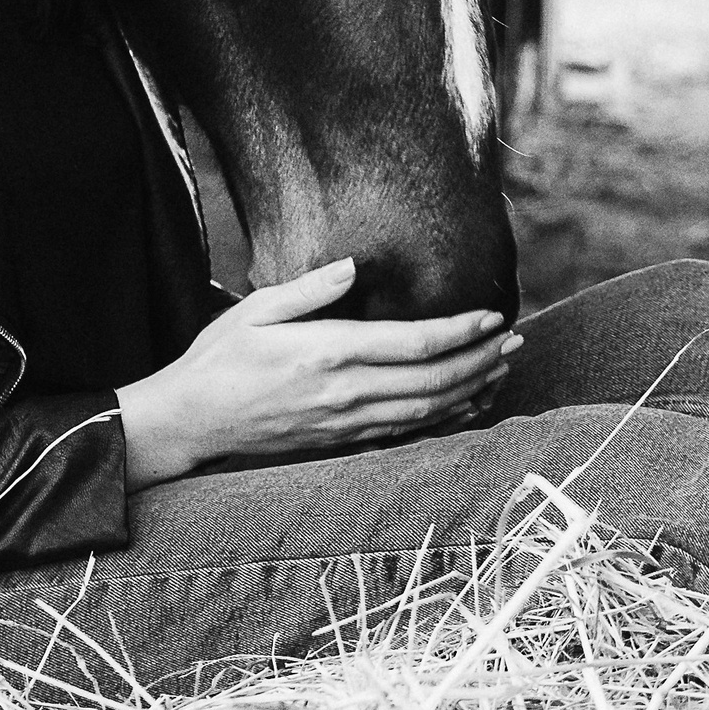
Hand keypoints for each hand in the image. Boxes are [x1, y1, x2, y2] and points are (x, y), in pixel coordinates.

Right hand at [114, 258, 518, 489]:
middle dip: (481, 360)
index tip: (494, 316)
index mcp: (328, 351)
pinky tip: (464, 407)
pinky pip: (407, 433)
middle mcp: (346, 392)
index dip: (462, 331)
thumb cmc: (219, 358)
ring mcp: (347, 423)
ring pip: (428, 411)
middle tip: (516, 341)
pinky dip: (444, 420)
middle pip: (434, 380)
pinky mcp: (342, 442)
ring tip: (502, 370)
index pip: (415, 343)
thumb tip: (352, 267)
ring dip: (471, 390)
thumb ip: (308, 288)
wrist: (192, 422)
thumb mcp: (254, 308)